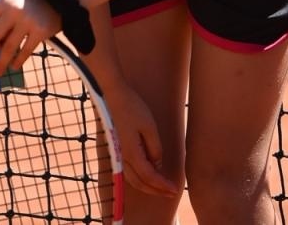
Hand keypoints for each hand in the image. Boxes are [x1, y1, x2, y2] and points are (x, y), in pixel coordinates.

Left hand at [0, 0, 59, 74]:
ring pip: (8, 47)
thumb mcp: (12, 4)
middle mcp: (13, 10)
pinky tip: (14, 66)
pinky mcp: (41, 31)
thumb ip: (0, 21)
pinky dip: (18, 61)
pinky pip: (26, 51)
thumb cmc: (30, 4)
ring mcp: (27, 21)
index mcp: (3, 2)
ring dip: (1, 63)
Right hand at [95, 72, 177, 197]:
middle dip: (156, 190)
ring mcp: (117, 153)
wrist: (112, 94)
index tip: (175, 189)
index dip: (162, 185)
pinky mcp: (116, 148)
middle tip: (171, 193)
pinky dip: (138, 178)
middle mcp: (122, 156)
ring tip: (161, 188)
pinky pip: (127, 171)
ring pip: (131, 179)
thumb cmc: (132, 107)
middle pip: (139, 182)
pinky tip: (146, 176)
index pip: (149, 177)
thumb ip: (155, 149)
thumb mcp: (150, 127)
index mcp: (131, 152)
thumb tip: (157, 165)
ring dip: (147, 187)